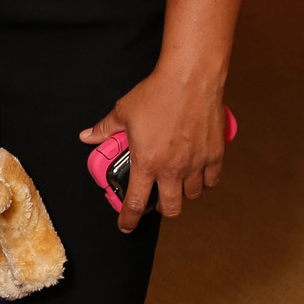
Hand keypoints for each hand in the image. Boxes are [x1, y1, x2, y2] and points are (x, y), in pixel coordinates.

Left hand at [80, 68, 227, 233]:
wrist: (190, 77)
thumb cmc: (157, 93)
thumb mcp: (123, 111)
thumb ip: (105, 129)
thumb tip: (88, 136)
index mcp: (147, 163)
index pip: (136, 203)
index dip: (129, 219)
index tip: (126, 226)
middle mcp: (173, 169)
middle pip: (170, 208)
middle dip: (161, 209)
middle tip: (156, 199)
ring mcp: (196, 163)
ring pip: (192, 195)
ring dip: (182, 193)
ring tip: (175, 182)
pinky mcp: (215, 154)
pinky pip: (212, 180)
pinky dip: (204, 181)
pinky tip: (197, 173)